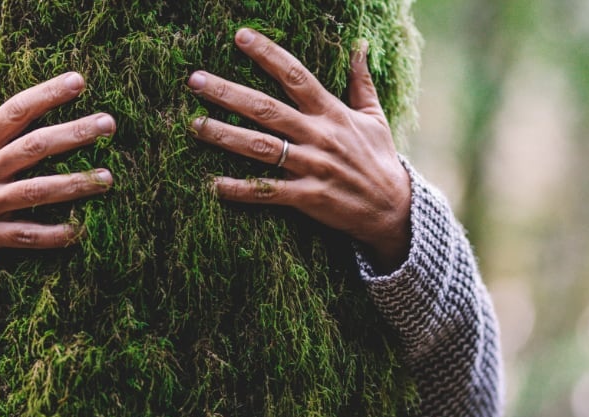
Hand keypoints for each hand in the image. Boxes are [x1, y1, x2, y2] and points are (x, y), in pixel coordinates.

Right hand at [0, 59, 115, 290]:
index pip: (15, 112)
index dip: (46, 95)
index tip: (78, 82)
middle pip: (35, 148)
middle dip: (74, 134)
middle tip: (108, 123)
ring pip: (37, 192)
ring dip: (74, 184)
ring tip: (107, 177)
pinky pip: (24, 234)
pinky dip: (51, 235)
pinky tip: (79, 230)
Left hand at [187, 28, 410, 271]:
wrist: (393, 209)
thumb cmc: (379, 159)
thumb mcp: (374, 116)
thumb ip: (361, 81)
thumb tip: (359, 44)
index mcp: (332, 113)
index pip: (295, 76)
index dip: (268, 54)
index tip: (240, 36)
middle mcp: (319, 136)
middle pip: (267, 109)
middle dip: (229, 93)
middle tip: (196, 80)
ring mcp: (312, 167)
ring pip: (262, 148)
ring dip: (226, 136)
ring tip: (195, 125)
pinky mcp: (308, 198)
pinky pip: (269, 192)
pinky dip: (242, 189)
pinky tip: (215, 184)